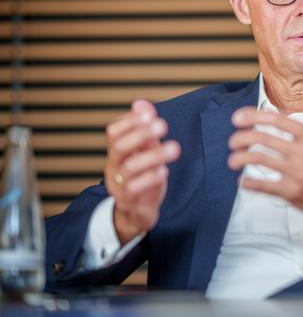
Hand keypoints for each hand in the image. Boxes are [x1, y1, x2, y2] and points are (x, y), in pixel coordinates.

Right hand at [104, 99, 180, 244]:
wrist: (136, 213)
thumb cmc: (142, 177)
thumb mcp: (146, 151)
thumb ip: (145, 129)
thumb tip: (141, 103)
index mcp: (118, 151)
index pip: (114, 131)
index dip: (130, 121)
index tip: (151, 115)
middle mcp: (115, 166)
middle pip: (119, 146)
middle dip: (141, 133)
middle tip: (163, 125)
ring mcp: (119, 185)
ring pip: (129, 167)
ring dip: (153, 155)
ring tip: (175, 148)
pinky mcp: (129, 203)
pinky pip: (134, 190)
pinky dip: (150, 178)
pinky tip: (163, 171)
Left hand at [227, 87, 302, 229]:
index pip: (276, 120)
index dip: (253, 116)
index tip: (237, 118)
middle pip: (263, 138)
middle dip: (241, 138)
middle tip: (233, 141)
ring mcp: (297, 173)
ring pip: (259, 160)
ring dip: (240, 159)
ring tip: (233, 160)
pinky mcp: (292, 192)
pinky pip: (264, 185)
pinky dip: (249, 183)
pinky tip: (243, 182)